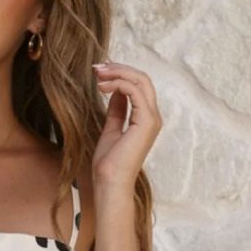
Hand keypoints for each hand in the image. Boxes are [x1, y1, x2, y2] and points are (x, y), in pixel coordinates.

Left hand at [92, 60, 161, 191]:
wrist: (110, 182)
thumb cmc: (109, 163)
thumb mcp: (111, 129)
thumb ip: (117, 110)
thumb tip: (116, 91)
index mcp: (146, 119)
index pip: (139, 85)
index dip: (120, 74)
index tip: (100, 72)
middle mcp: (153, 116)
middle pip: (142, 78)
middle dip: (119, 68)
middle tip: (97, 67)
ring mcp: (152, 118)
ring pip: (140, 80)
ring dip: (117, 72)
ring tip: (98, 74)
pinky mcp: (146, 121)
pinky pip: (134, 90)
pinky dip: (117, 83)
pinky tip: (102, 87)